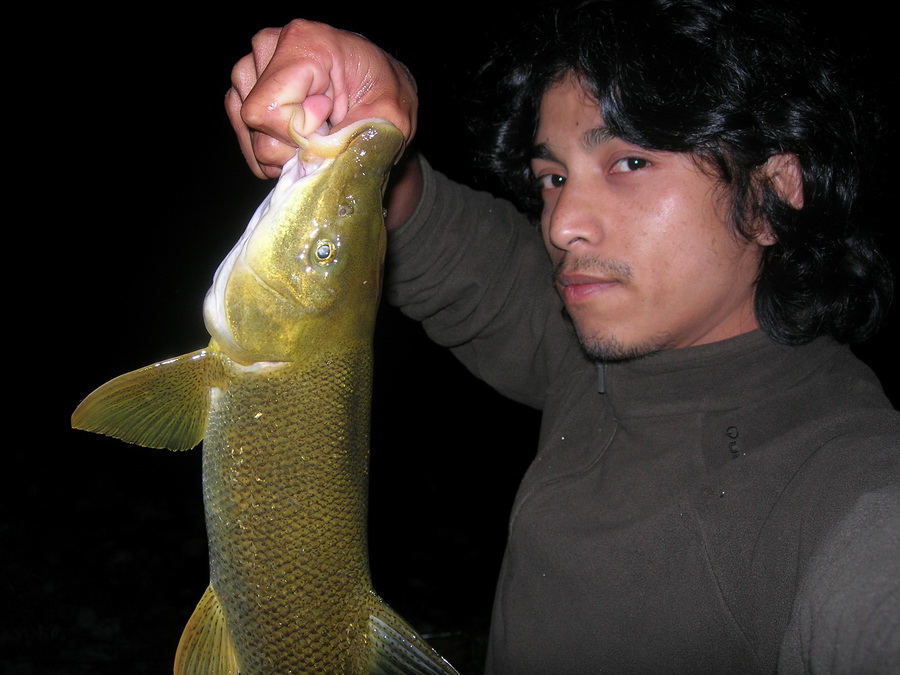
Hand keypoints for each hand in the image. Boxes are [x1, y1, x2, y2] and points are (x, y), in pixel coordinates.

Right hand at [226, 19, 417, 177]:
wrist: (376, 87)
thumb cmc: (385, 95)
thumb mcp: (392, 118)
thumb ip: (356, 136)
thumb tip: (314, 158)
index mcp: (304, 42)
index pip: (269, 109)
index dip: (299, 132)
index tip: (330, 120)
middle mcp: (268, 47)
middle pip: (254, 122)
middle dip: (291, 144)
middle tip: (325, 130)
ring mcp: (250, 67)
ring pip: (248, 133)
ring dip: (283, 150)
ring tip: (315, 135)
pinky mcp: (243, 89)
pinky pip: (245, 139)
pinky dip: (272, 153)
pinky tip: (299, 143)